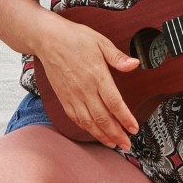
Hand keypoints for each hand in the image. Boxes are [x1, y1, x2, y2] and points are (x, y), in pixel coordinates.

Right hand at [36, 19, 140, 150]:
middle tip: (127, 144)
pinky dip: (86, 128)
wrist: (48, 39)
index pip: (115, 103)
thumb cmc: (74, 38)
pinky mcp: (63, 98)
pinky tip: (94, 132)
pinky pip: (75, 118)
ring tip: (114, 143)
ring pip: (89, 122)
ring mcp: (73, 95)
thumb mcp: (100, 41)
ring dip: (102, 135)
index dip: (125, 119)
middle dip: (116, 134)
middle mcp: (85, 89)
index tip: (134, 128)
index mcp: (97, 75)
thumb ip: (118, 57)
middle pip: (103, 118)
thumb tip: (134, 64)